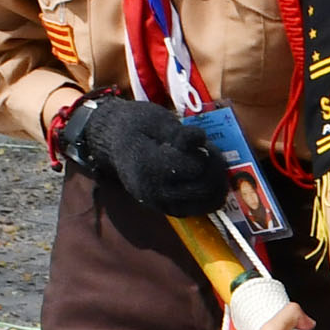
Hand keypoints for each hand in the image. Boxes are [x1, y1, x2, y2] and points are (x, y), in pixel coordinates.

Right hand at [58, 94, 236, 215]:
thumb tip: (199, 139)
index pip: (195, 167)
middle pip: (206, 188)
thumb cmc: (135, 126)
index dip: (205, 152)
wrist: (113, 143)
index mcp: (150, 167)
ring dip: (216, 182)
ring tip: (206, 163)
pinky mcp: (168, 209)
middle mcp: (156, 192)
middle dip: (215, 168)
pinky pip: (199, 208)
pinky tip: (202, 176)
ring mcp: (162, 204)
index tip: (199, 139)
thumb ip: (178, 132)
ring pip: (207, 202)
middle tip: (208, 151)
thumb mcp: (154, 120)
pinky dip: (209, 194)